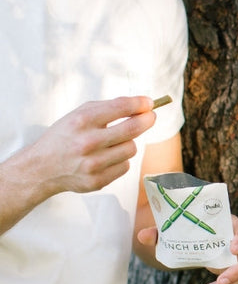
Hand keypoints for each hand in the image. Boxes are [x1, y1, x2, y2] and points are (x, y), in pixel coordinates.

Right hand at [29, 97, 156, 196]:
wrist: (41, 168)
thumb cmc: (65, 137)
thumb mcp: (78, 115)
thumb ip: (108, 108)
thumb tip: (143, 104)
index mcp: (82, 121)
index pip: (121, 107)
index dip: (140, 103)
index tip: (149, 103)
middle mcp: (88, 142)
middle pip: (133, 128)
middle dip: (147, 120)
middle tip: (150, 116)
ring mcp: (93, 164)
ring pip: (131, 148)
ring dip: (128, 142)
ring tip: (115, 142)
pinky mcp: (98, 181)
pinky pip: (125, 166)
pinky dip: (120, 160)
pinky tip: (106, 158)